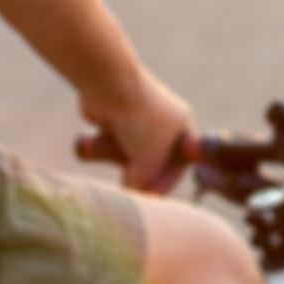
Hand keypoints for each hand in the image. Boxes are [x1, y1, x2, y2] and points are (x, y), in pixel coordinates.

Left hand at [80, 66, 193, 192]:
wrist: (109, 85)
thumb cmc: (138, 121)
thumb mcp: (148, 161)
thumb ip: (144, 181)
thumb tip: (131, 191)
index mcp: (182, 126)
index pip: (178, 165)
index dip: (164, 184)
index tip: (148, 198)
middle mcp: (163, 121)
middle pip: (154, 160)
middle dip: (142, 174)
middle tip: (131, 186)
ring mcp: (137, 118)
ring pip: (131, 152)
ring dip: (122, 160)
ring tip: (114, 155)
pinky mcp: (114, 117)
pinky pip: (112, 142)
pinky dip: (106, 148)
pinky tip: (101, 144)